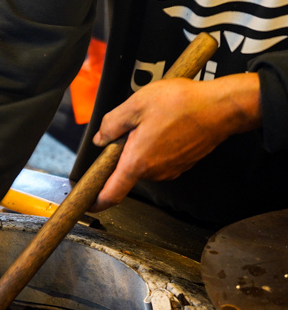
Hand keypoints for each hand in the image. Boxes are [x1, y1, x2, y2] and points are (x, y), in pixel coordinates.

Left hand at [90, 72, 261, 210]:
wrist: (222, 107)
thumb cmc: (181, 104)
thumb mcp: (135, 105)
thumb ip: (111, 124)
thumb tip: (101, 139)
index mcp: (138, 162)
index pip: (112, 193)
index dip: (96, 201)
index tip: (87, 205)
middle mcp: (155, 172)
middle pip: (127, 168)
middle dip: (123, 150)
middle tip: (133, 123)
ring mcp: (171, 169)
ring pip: (145, 161)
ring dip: (142, 145)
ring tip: (155, 120)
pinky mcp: (184, 164)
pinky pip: (161, 157)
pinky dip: (158, 144)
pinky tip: (168, 124)